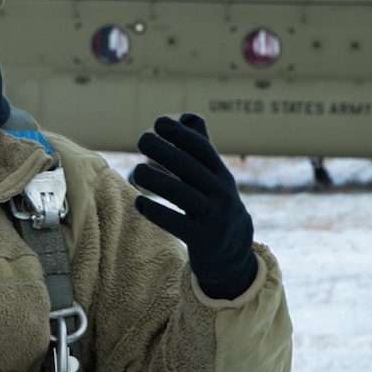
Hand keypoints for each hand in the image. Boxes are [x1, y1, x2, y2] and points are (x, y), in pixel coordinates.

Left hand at [132, 114, 257, 299]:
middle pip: (190, 168)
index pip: (202, 149)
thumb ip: (200, 148)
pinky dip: (156, 212)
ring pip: (182, 194)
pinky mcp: (203, 240)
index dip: (181, 134)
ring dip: (157, 180)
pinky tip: (139, 202)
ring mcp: (214, 217)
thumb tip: (185, 116)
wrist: (234, 255)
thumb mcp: (214, 179)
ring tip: (136, 171)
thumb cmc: (215, 207)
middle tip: (143, 139)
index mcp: (222, 176)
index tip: (159, 123)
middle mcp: (221, 194)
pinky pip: (177, 223)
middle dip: (165, 150)